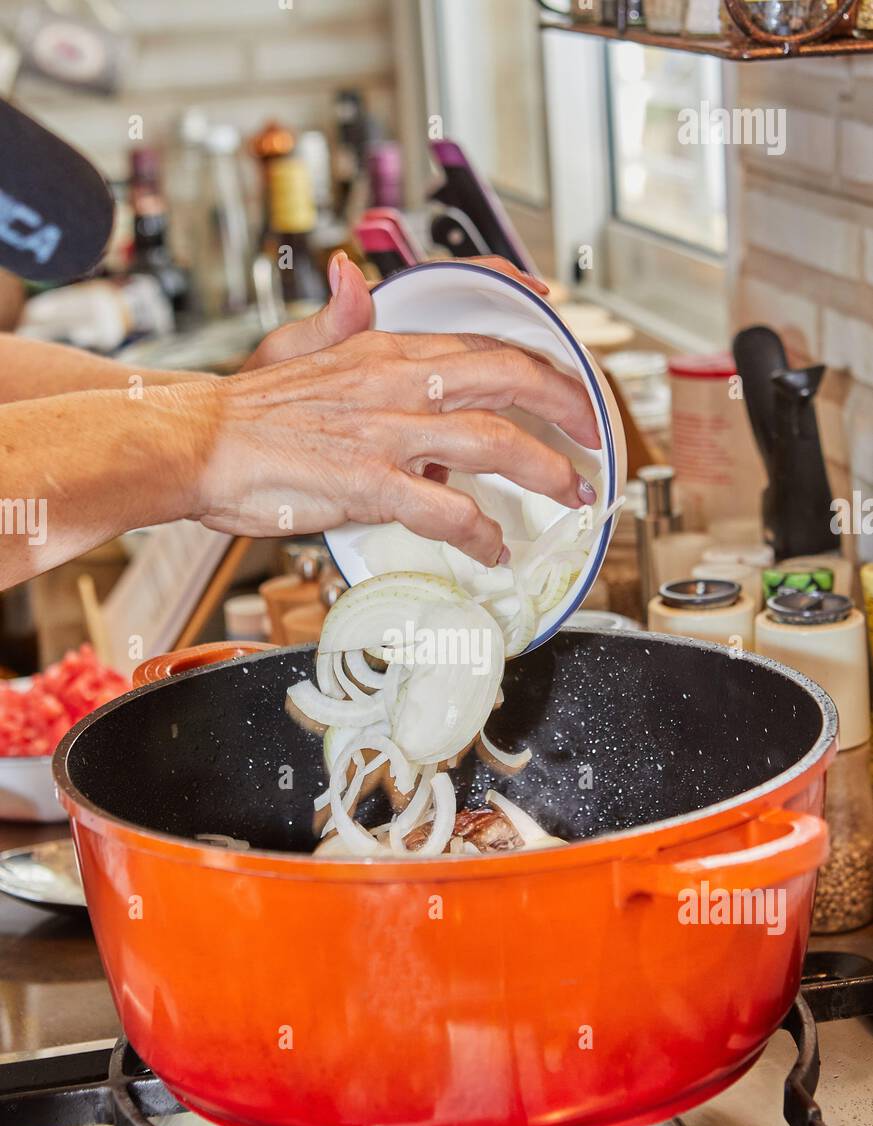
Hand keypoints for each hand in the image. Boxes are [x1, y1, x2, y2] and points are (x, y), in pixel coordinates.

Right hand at [178, 254, 598, 566]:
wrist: (192, 442)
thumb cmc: (243, 411)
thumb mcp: (294, 346)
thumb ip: (336, 320)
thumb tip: (353, 280)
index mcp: (385, 351)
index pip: (485, 345)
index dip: (543, 364)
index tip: (572, 387)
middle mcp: (396, 383)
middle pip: (509, 381)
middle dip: (569, 408)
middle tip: (597, 437)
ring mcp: (384, 433)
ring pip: (493, 444)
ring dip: (545, 471)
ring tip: (571, 496)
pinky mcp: (366, 483)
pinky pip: (444, 509)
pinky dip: (480, 532)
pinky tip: (494, 548)